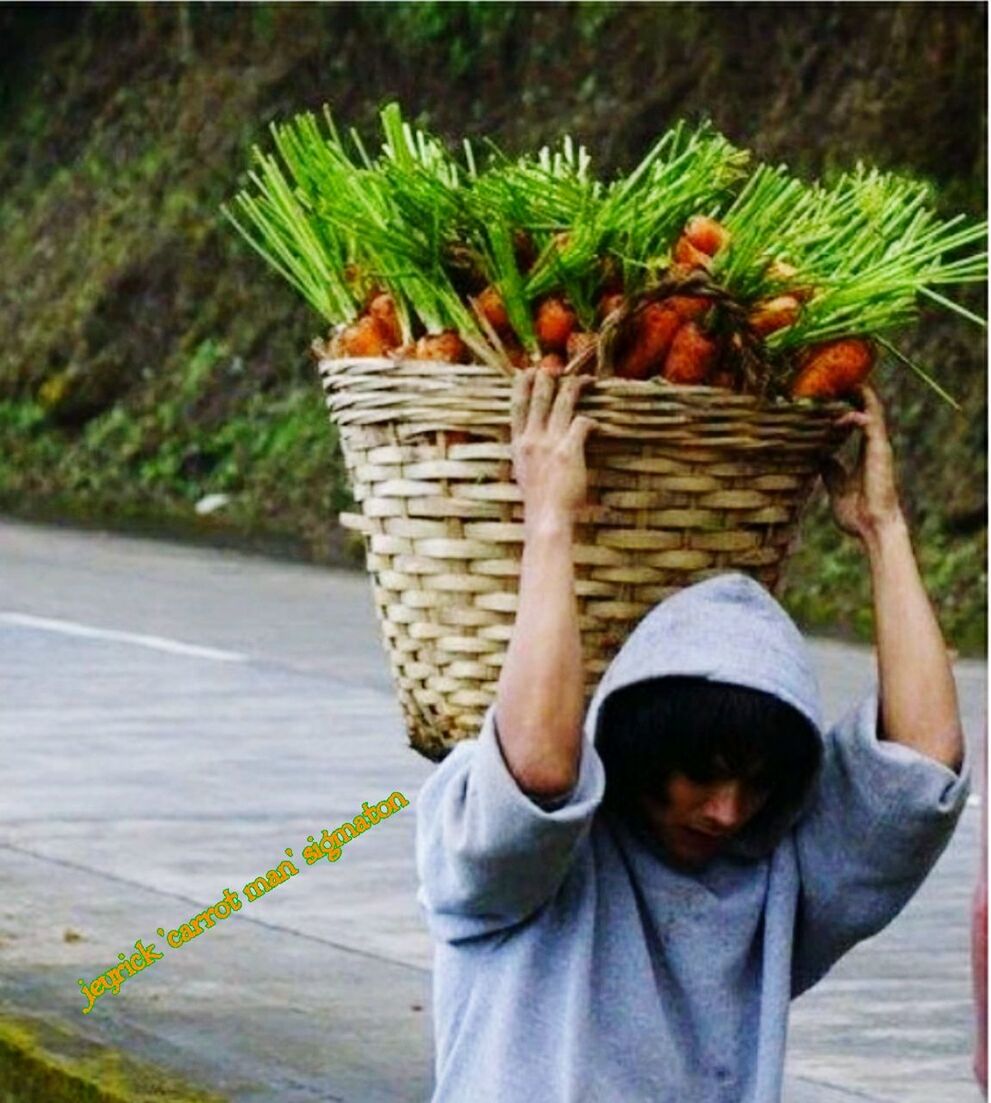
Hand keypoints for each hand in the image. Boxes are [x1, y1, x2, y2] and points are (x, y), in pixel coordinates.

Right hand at [510, 368, 597, 525]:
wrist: (546, 519)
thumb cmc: (538, 502)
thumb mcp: (523, 473)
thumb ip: (526, 455)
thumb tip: (531, 446)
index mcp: (518, 444)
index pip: (516, 405)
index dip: (521, 384)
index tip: (527, 371)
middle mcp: (531, 438)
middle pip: (538, 395)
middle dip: (548, 376)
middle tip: (557, 367)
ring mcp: (550, 442)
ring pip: (562, 401)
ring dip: (576, 387)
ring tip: (587, 381)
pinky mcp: (569, 450)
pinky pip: (583, 423)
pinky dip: (593, 422)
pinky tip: (598, 427)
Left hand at [820, 385, 904, 543]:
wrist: (872, 528)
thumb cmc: (856, 513)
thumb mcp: (835, 486)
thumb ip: (830, 469)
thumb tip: (818, 458)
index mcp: (865, 451)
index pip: (859, 416)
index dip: (848, 401)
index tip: (830, 390)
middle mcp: (874, 445)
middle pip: (868, 406)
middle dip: (853, 389)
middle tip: (834, 376)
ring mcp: (879, 447)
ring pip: (872, 409)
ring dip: (857, 393)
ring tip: (840, 380)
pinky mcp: (879, 452)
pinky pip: (870, 424)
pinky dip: (855, 416)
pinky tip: (838, 418)